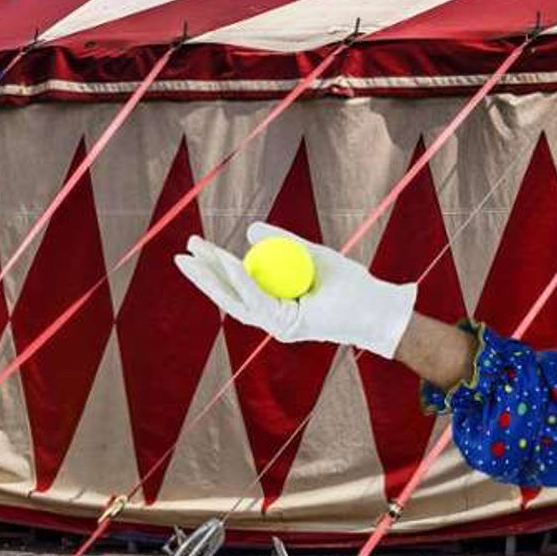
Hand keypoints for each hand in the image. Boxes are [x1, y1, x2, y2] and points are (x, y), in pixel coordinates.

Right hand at [175, 223, 416, 358]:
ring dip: (216, 275)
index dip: (214, 268)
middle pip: (228, 296)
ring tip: (196, 254)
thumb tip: (251, 229)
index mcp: (274, 305)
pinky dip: (245, 280)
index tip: (196, 246)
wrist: (375, 302)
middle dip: (203, 275)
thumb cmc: (348, 282)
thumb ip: (283, 242)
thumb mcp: (311, 253)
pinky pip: (260, 299)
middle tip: (181, 253)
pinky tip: (231, 262)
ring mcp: (277, 325)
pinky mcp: (287, 326)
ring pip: (238, 299)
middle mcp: (271, 318)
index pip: (236, 286)